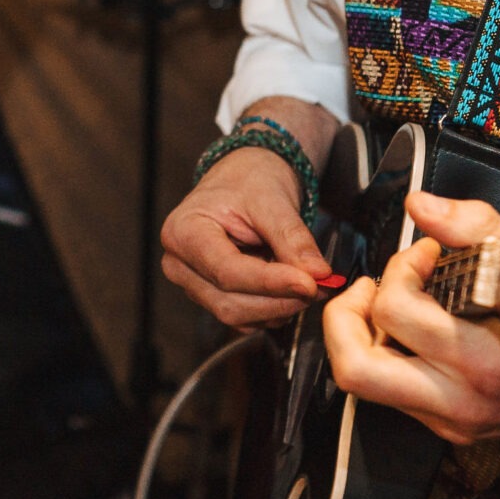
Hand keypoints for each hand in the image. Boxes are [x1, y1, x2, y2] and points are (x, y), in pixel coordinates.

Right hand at [158, 146, 332, 327]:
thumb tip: (317, 273)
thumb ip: (292, 238)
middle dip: (278, 300)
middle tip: (319, 286)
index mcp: (184, 232)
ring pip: (237, 315)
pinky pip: (243, 318)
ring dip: (278, 307)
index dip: (270, 282)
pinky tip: (289, 290)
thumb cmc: (248, 181)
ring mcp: (193, 284)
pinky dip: (272, 310)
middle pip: (229, 302)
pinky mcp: (211, 297)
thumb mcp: (272, 199)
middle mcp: (180, 264)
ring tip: (308, 284)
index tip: (309, 283)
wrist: (243, 179)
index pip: (227, 271)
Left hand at [323, 188, 499, 442]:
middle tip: (374, 287)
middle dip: (345, 317)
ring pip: (364, 385)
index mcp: (482, 361)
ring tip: (390, 304)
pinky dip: (389, 355)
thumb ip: (475, 227)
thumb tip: (422, 206)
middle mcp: (460, 401)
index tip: (426, 254)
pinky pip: (392, 393)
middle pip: (354, 369)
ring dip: (362, 336)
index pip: (395, 311)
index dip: (399, 267)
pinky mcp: (451, 428)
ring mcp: (452, 421)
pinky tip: (416, 330)